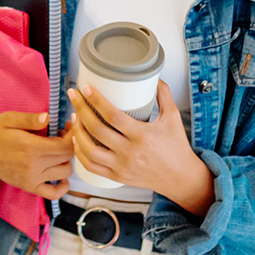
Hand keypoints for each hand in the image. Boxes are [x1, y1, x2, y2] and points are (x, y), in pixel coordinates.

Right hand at [0, 111, 72, 198]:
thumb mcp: (9, 118)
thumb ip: (30, 119)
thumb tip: (48, 117)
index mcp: (30, 147)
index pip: (66, 145)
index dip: (73, 134)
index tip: (69, 125)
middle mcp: (33, 166)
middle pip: (67, 158)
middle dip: (71, 144)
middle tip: (64, 134)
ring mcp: (31, 179)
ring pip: (65, 173)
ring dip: (67, 161)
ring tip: (59, 150)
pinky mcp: (27, 186)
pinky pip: (52, 194)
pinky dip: (62, 187)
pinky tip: (60, 176)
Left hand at [67, 82, 213, 215]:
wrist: (180, 177)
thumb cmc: (177, 147)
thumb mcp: (173, 117)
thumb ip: (164, 95)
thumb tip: (154, 77)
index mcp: (142, 135)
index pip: (113, 116)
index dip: (97, 101)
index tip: (87, 89)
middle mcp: (130, 152)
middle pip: (97, 130)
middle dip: (81, 110)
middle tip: (74, 96)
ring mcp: (122, 166)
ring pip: (89, 150)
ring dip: (77, 132)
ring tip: (74, 116)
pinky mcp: (117, 176)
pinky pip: (91, 166)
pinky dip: (80, 153)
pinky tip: (77, 140)